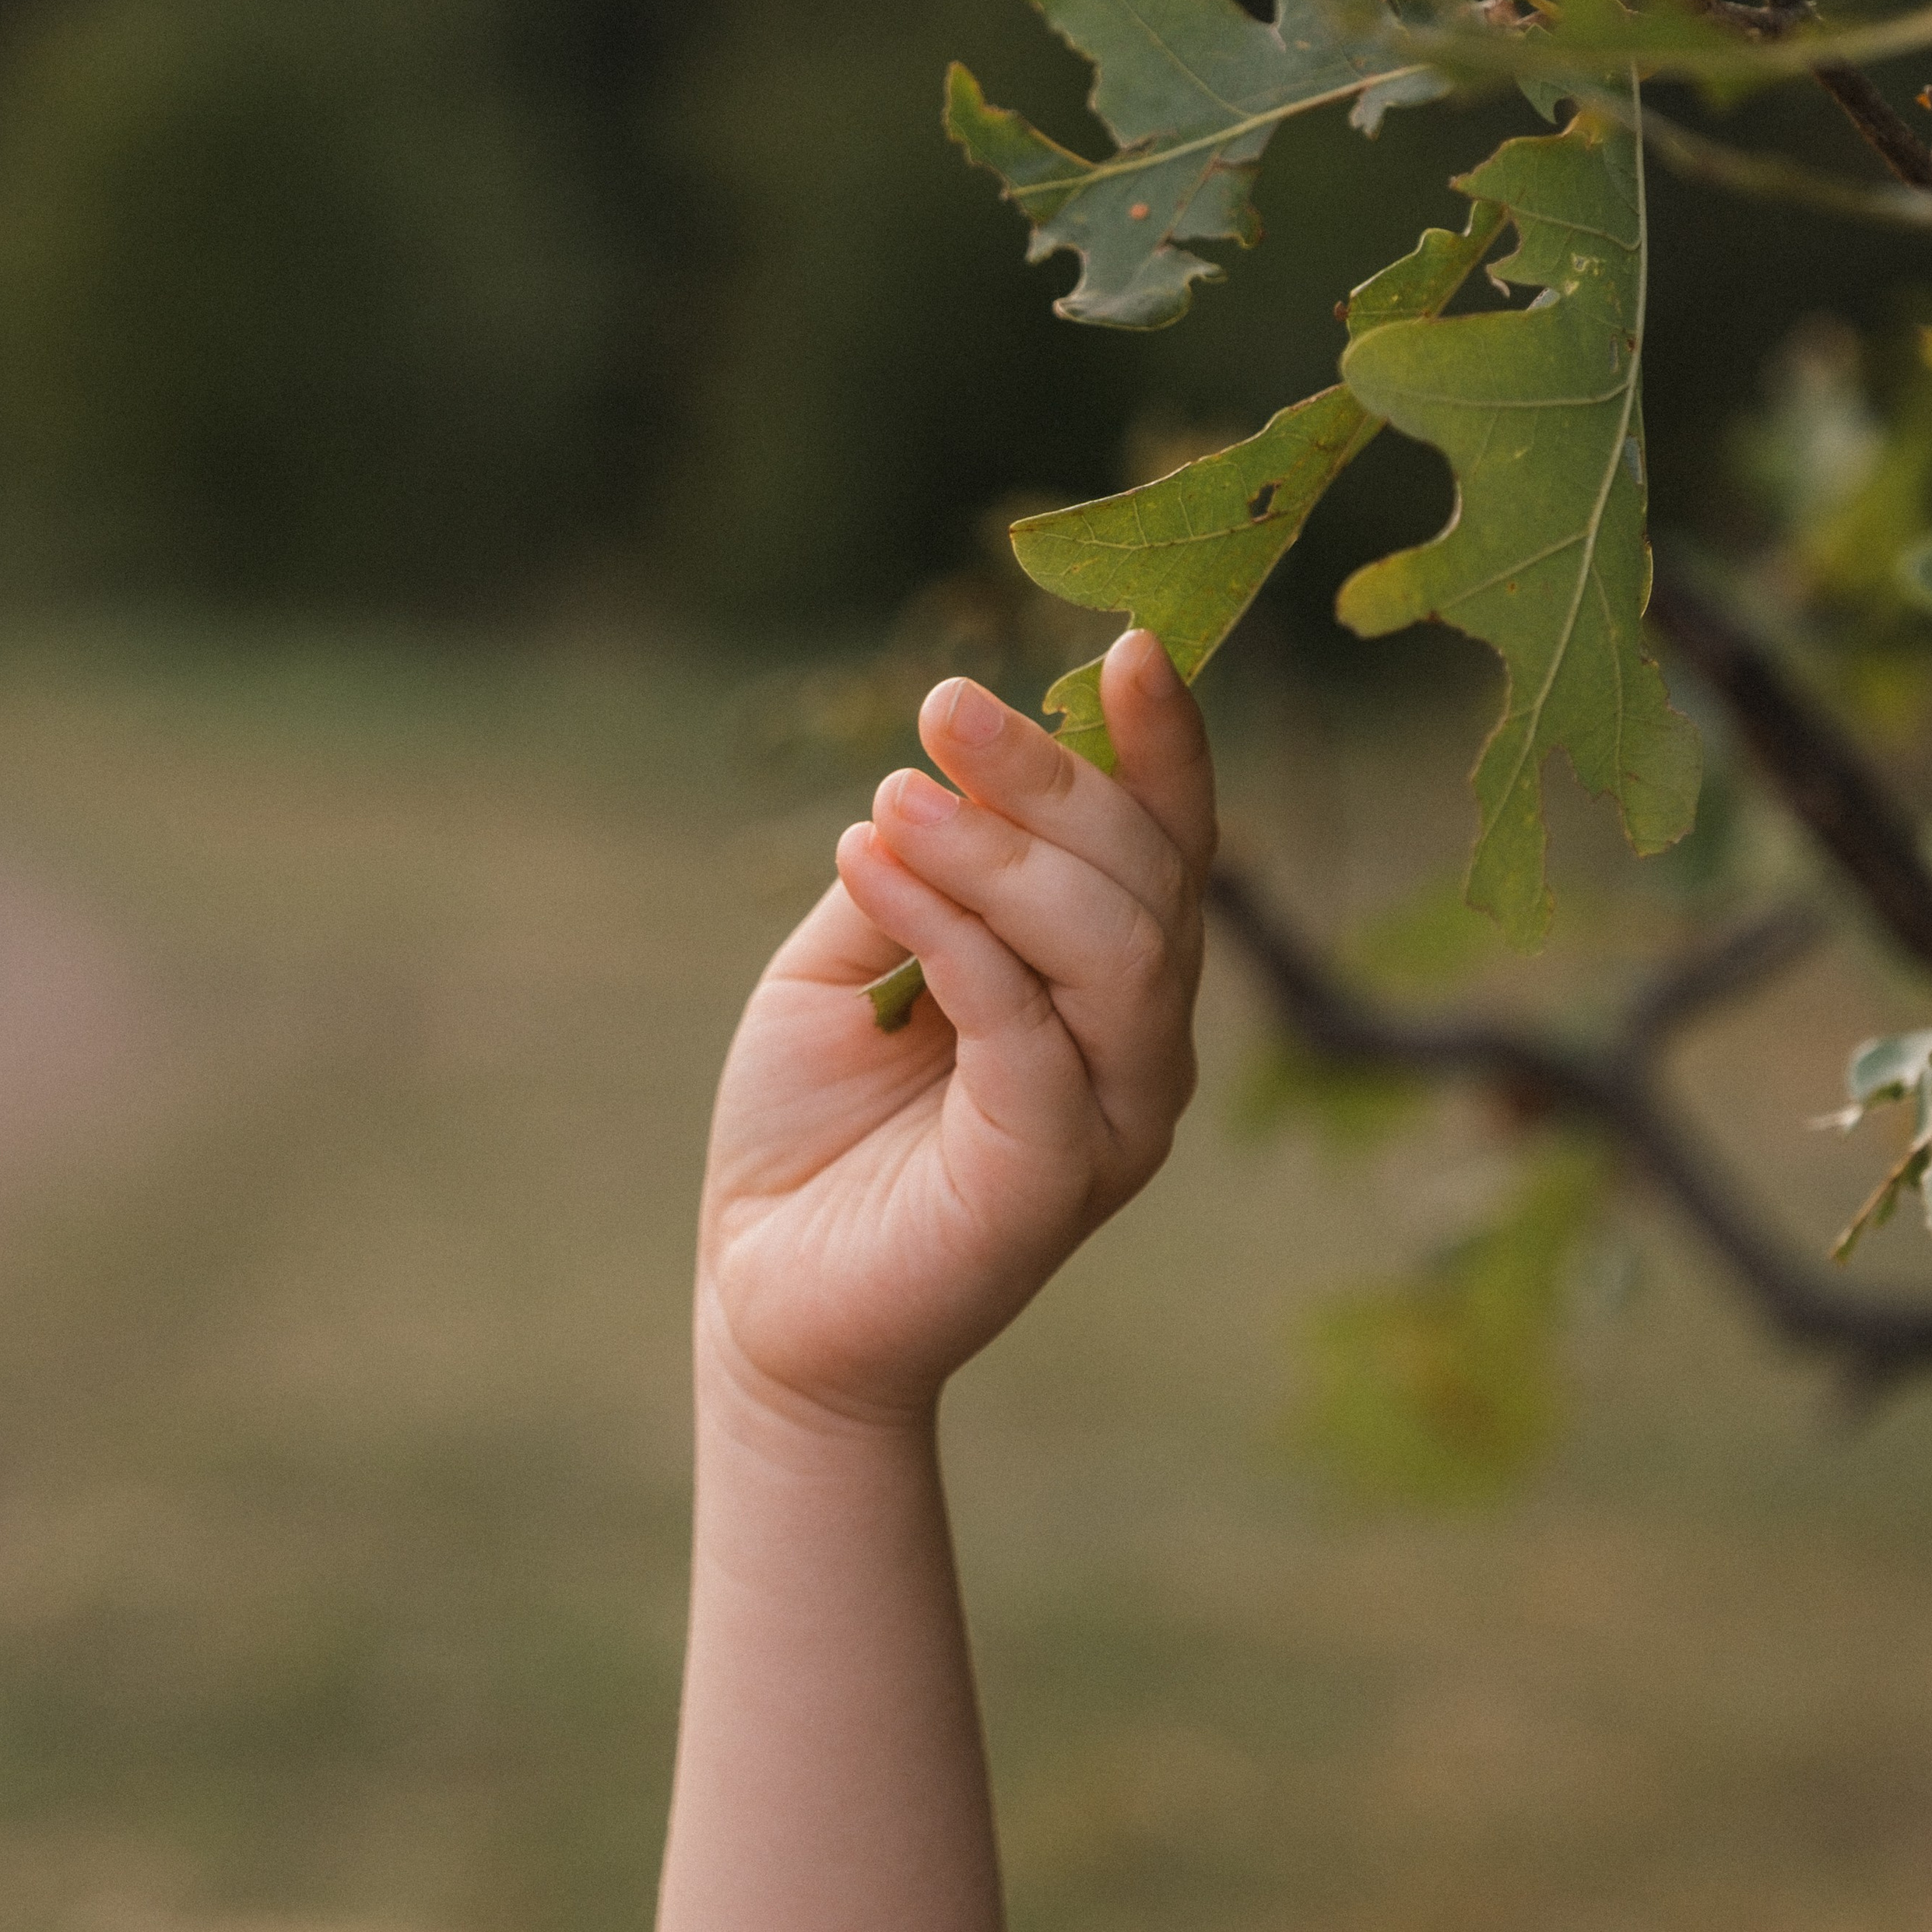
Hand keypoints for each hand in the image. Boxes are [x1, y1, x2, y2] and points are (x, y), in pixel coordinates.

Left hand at [698, 630, 1214, 1424]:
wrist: (762, 1285)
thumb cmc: (817, 1118)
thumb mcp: (859, 956)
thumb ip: (922, 868)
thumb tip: (948, 763)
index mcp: (1112, 978)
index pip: (1169, 845)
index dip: (1165, 747)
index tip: (1131, 646)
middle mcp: (1141, 1043)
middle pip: (1148, 879)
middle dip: (1053, 777)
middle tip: (944, 706)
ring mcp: (1111, 1116)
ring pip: (1114, 946)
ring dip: (1000, 850)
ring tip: (893, 799)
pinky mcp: (1051, 1179)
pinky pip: (1029, 1032)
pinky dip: (953, 936)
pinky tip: (867, 865)